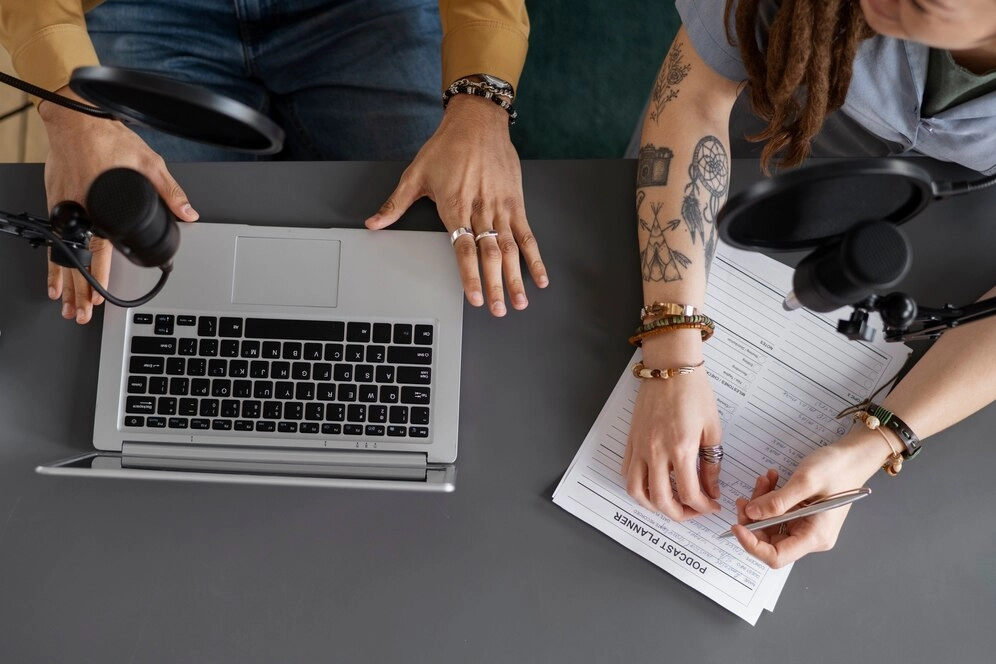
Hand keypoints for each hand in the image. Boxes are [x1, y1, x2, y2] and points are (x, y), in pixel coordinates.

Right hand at [39, 86, 198, 323]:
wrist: (75, 117)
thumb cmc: (106, 136)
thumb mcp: (147, 162)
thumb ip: (169, 192)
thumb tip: (188, 213)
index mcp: (98, 205)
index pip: (98, 251)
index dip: (100, 277)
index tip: (101, 297)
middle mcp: (77, 210)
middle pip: (76, 260)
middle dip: (79, 290)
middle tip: (82, 313)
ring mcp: (62, 206)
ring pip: (61, 253)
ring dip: (64, 281)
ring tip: (66, 304)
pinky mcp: (55, 201)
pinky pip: (53, 237)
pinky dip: (52, 259)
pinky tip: (53, 276)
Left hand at [365, 93, 547, 315]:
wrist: (477, 121)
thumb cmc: (446, 146)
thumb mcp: (415, 174)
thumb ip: (395, 205)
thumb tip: (373, 224)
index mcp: (455, 207)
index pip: (464, 249)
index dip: (470, 276)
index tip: (475, 298)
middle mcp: (480, 210)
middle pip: (490, 255)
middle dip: (496, 285)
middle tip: (499, 309)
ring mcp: (501, 207)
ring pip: (511, 249)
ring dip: (517, 278)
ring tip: (520, 301)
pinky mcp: (516, 202)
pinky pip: (527, 234)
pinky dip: (535, 257)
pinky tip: (540, 276)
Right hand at [623, 357, 722, 520]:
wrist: (669, 369)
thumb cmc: (693, 392)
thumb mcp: (712, 429)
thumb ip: (711, 463)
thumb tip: (711, 487)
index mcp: (681, 448)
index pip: (690, 493)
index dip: (703, 507)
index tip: (711, 505)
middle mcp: (656, 451)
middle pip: (661, 500)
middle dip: (680, 514)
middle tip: (693, 511)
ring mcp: (640, 447)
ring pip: (637, 492)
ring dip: (653, 506)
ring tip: (669, 504)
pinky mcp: (631, 441)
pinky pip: (627, 473)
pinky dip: (638, 487)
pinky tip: (652, 485)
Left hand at [731, 432, 886, 567]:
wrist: (854, 457)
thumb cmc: (837, 468)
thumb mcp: (805, 481)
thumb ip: (777, 501)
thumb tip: (750, 514)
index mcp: (815, 537)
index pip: (776, 556)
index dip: (752, 545)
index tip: (737, 526)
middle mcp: (810, 537)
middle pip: (769, 541)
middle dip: (753, 519)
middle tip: (744, 498)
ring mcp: (805, 526)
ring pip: (770, 524)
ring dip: (760, 504)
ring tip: (764, 479)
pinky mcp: (801, 515)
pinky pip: (777, 512)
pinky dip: (769, 497)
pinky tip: (771, 479)